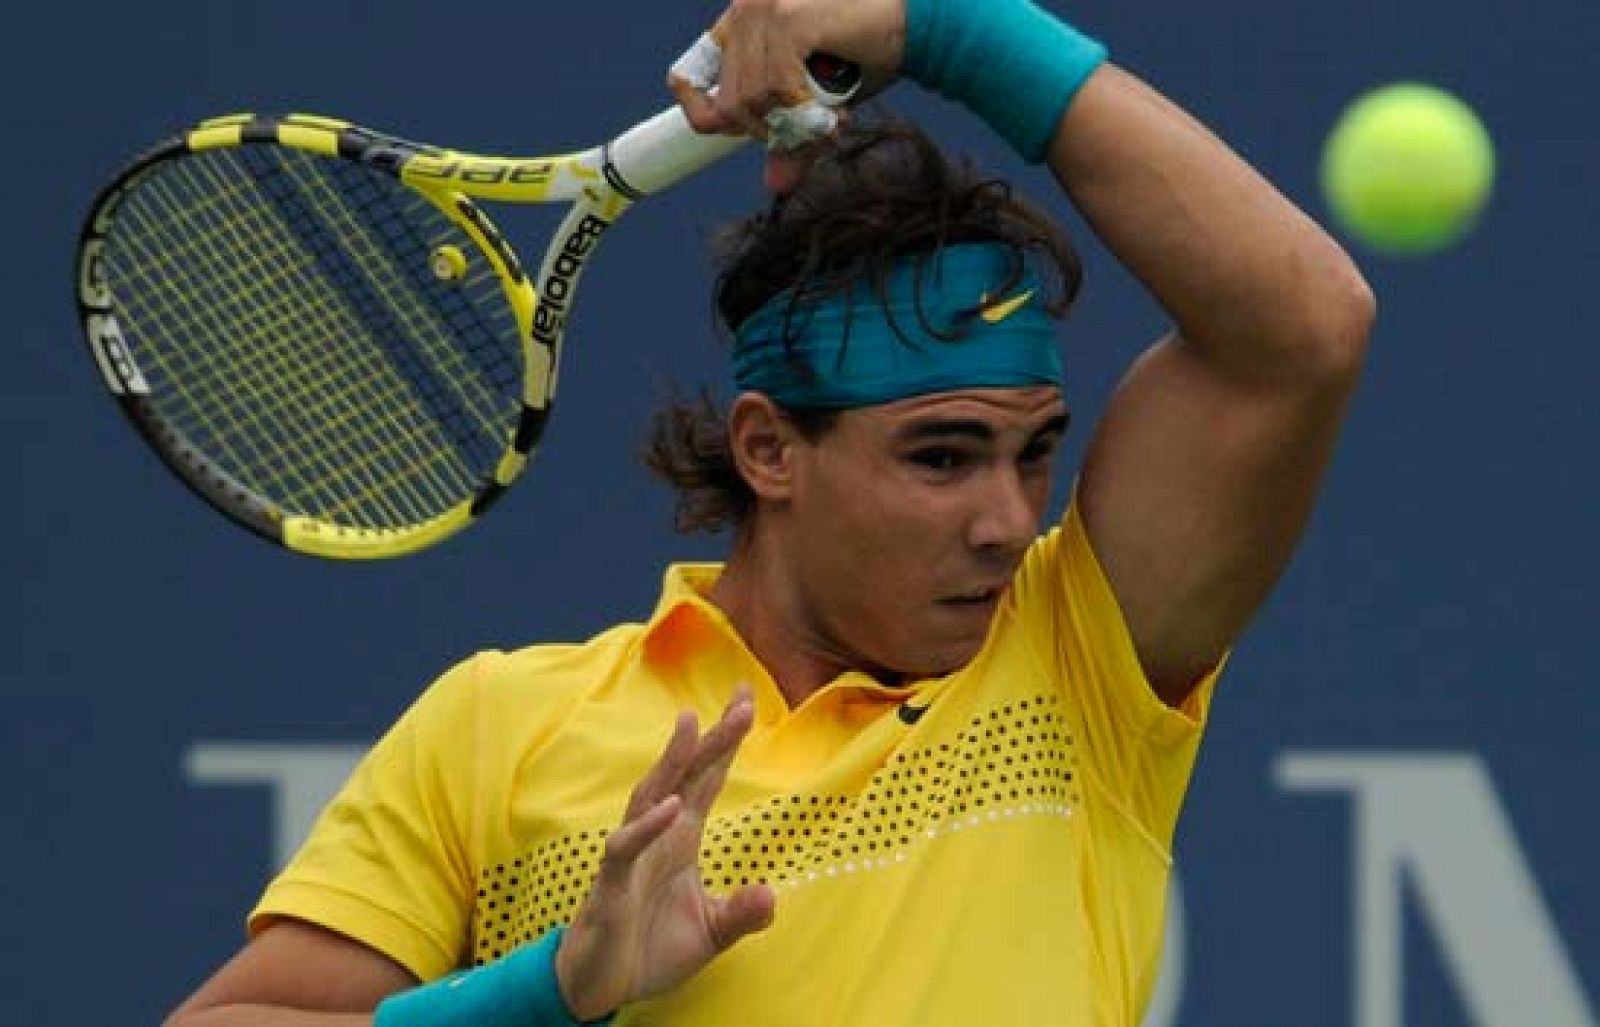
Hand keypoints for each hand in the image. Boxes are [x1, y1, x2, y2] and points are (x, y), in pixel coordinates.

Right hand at [554, 687, 772, 1020]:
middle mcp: (658, 835)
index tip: (746, 701)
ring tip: (692, 724)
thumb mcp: (711, 933)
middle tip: (741, 701)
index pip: (707, 779)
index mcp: (682, 837)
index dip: (725, 742)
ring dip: (671, 761)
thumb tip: (770, 895)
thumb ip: (742, 914)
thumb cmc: (650, 949)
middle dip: (712, 739)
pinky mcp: (612, 886)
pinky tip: (670, 805)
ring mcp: (633, 857)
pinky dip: (647, 826)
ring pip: (650, 796)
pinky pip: (626, 848)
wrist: (600, 989)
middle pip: (686, 776)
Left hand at [669, 0, 904, 191]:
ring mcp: (765, 8)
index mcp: (742, 20)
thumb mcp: (820, 101)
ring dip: (793, 123)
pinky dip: (805, 111)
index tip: (742, 132)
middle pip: (727, 101)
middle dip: (768, 129)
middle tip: (809, 128)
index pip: (688, 76)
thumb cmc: (868, 53)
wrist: (917, 21)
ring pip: (751, 99)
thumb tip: (776, 185)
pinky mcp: (790, 18)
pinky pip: (778, 88)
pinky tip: (834, 112)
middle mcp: (747, 8)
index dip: (704, 114)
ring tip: (829, 118)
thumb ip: (793, 134)